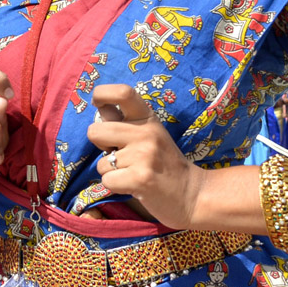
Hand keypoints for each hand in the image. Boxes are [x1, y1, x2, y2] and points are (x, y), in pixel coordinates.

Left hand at [86, 84, 204, 229]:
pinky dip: (115, 187)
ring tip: (132, 172)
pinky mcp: (141, 179)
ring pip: (100, 163)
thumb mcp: (150, 134)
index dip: (102, 93)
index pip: (123, 92)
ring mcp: (144, 155)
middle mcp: (146, 133)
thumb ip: (124, 122)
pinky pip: (107, 180)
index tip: (97, 102)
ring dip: (111, 171)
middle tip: (119, 154)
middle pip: (95, 131)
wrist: (192, 194)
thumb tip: (99, 105)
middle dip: (100, 147)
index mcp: (148, 118)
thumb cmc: (164, 163)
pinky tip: (132, 186)